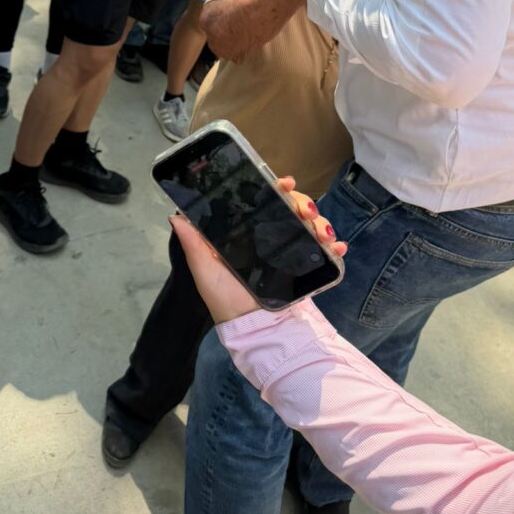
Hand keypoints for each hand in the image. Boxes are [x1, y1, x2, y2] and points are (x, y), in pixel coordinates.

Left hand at [171, 175, 346, 323]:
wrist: (258, 330)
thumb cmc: (228, 299)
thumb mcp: (206, 270)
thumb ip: (194, 243)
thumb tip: (176, 215)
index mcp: (247, 233)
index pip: (263, 201)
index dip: (275, 188)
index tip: (285, 183)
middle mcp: (270, 238)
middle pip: (291, 208)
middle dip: (303, 203)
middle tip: (306, 210)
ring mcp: (290, 252)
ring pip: (310, 224)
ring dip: (320, 221)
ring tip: (323, 232)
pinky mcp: (307, 268)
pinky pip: (324, 251)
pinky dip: (334, 246)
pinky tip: (337, 248)